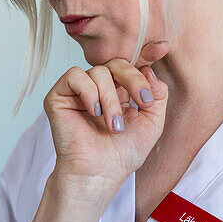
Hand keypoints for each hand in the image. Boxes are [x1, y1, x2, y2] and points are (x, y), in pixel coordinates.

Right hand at [44, 59, 168, 186]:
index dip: (147, 53)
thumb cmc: (122, 154)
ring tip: (113, 125)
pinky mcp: (59, 95)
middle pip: (118, 63)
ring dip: (111, 99)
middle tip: (142, 103)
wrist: (99, 173)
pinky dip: (89, 92)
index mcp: (120, 92)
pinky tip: (94, 112)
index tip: (163, 47)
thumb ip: (156, 94)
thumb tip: (150, 70)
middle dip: (133, 80)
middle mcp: (99, 88)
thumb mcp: (152, 122)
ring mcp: (78, 91)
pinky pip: (75, 76)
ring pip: (99, 72)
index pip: (132, 64)